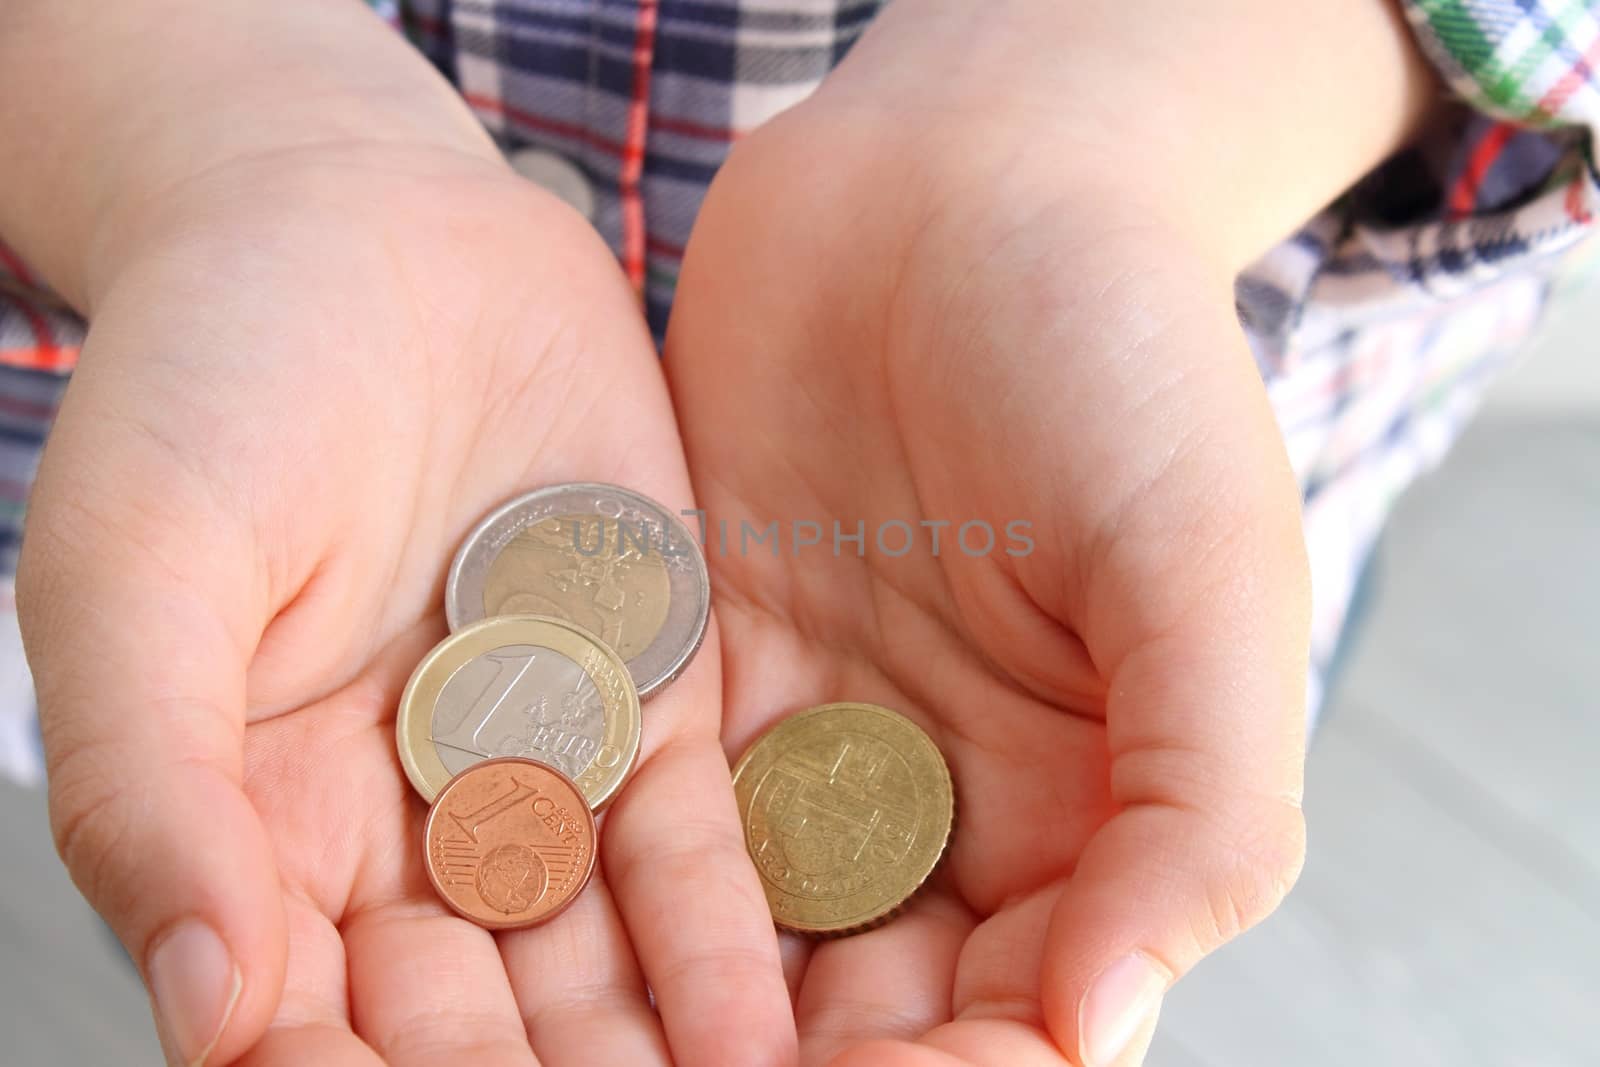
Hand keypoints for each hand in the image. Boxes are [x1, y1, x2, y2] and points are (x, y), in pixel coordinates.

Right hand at [19, 139, 791, 1065]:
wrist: (367, 231)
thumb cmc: (210, 380)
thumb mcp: (136, 568)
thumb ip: (150, 784)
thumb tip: (201, 1006)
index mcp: (256, 824)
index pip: (301, 1024)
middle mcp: (399, 826)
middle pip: (466, 1023)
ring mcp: (531, 768)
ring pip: (590, 961)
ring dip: (651, 1059)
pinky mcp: (643, 699)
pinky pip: (688, 848)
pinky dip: (723, 942)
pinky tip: (766, 1028)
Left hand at [664, 71, 1312, 1066]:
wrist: (960, 186)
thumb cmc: (1119, 358)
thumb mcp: (1206, 572)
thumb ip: (1199, 801)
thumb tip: (1106, 1022)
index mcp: (1087, 803)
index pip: (1024, 1005)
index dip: (961, 1065)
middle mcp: (946, 793)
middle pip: (870, 999)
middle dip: (796, 1061)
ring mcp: (815, 733)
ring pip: (742, 932)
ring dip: (673, 1014)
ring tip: (585, 1062)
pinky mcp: (695, 664)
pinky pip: (638, 803)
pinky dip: (594, 880)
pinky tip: (529, 942)